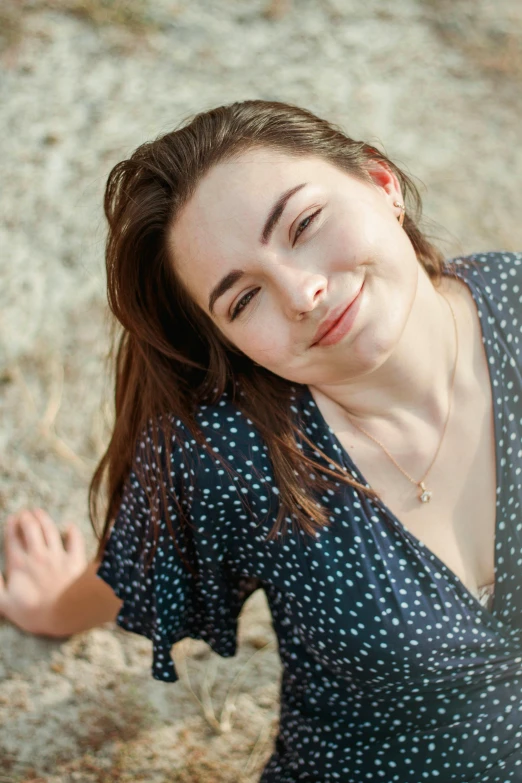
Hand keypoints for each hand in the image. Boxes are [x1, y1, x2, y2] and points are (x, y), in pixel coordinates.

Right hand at [0, 508, 86, 636]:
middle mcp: (37, 555)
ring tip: (38, 511)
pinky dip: (72, 531)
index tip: (11, 519)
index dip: (11, 527)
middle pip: (31, 529)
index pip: (12, 540)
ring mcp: (57, 556)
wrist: (63, 613)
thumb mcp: (4, 604)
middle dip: (26, 518)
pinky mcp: (74, 559)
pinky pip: (75, 540)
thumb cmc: (32, 612)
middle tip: (25, 513)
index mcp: (18, 565)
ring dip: (43, 518)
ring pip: (50, 530)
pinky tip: (69, 526)